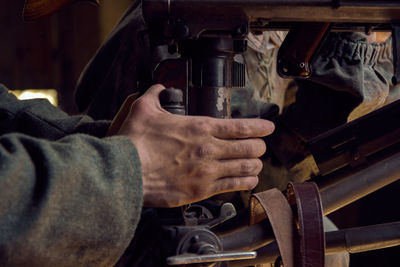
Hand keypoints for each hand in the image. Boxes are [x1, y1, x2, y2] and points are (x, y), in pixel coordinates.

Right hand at [112, 84, 274, 207]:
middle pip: (249, 147)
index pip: (241, 126)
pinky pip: (233, 187)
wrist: (126, 173)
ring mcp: (207, 171)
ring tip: (256, 164)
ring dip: (255, 165)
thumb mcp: (143, 109)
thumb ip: (155, 94)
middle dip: (259, 146)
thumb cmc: (135, 143)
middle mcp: (209, 149)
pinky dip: (246, 183)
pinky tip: (249, 181)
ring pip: (245, 168)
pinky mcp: (202, 190)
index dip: (260, 127)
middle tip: (260, 146)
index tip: (268, 127)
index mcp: (200, 127)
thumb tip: (159, 87)